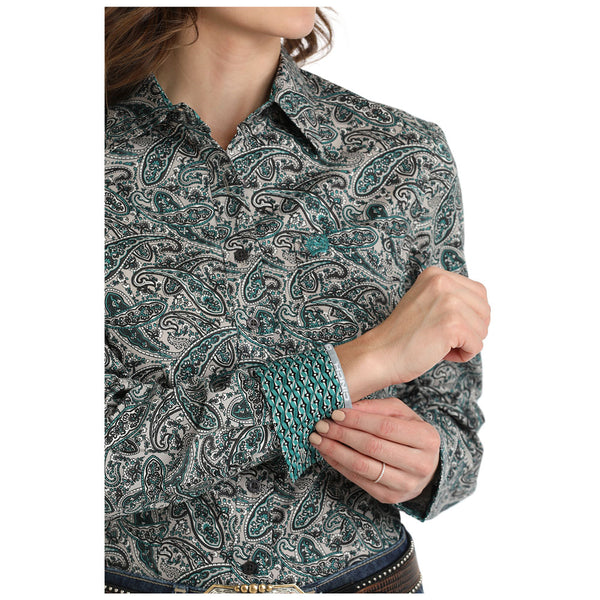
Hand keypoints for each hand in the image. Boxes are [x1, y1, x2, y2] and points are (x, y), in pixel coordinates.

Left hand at [309, 397, 439, 503]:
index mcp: (427, 438)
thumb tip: (347, 406)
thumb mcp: (400, 413)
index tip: (336, 413)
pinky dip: (338, 464)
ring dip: (335, 451)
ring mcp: (406, 484)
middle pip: (372, 447)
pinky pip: (358, 479)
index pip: (385, 428)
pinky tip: (327, 452)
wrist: (424, 465)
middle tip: (321, 425)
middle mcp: (420, 464)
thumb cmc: (409, 432)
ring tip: (318, 439)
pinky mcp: (390, 497)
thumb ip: (376, 407)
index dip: (357, 420)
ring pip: (362, 466)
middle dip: (342, 434)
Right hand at [370, 266, 489, 384]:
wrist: (381, 354)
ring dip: (465, 343)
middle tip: (442, 337)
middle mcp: (443, 282)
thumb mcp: (427, 302)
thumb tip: (483, 311)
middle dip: (470, 330)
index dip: (468, 316)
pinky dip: (463, 355)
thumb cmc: (403, 335)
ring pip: (483, 329)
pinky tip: (440, 352)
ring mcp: (449, 302)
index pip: (479, 293)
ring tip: (438, 344)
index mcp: (436, 274)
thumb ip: (451, 297)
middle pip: (485, 310)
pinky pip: (477, 345)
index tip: (442, 324)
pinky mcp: (453, 324)